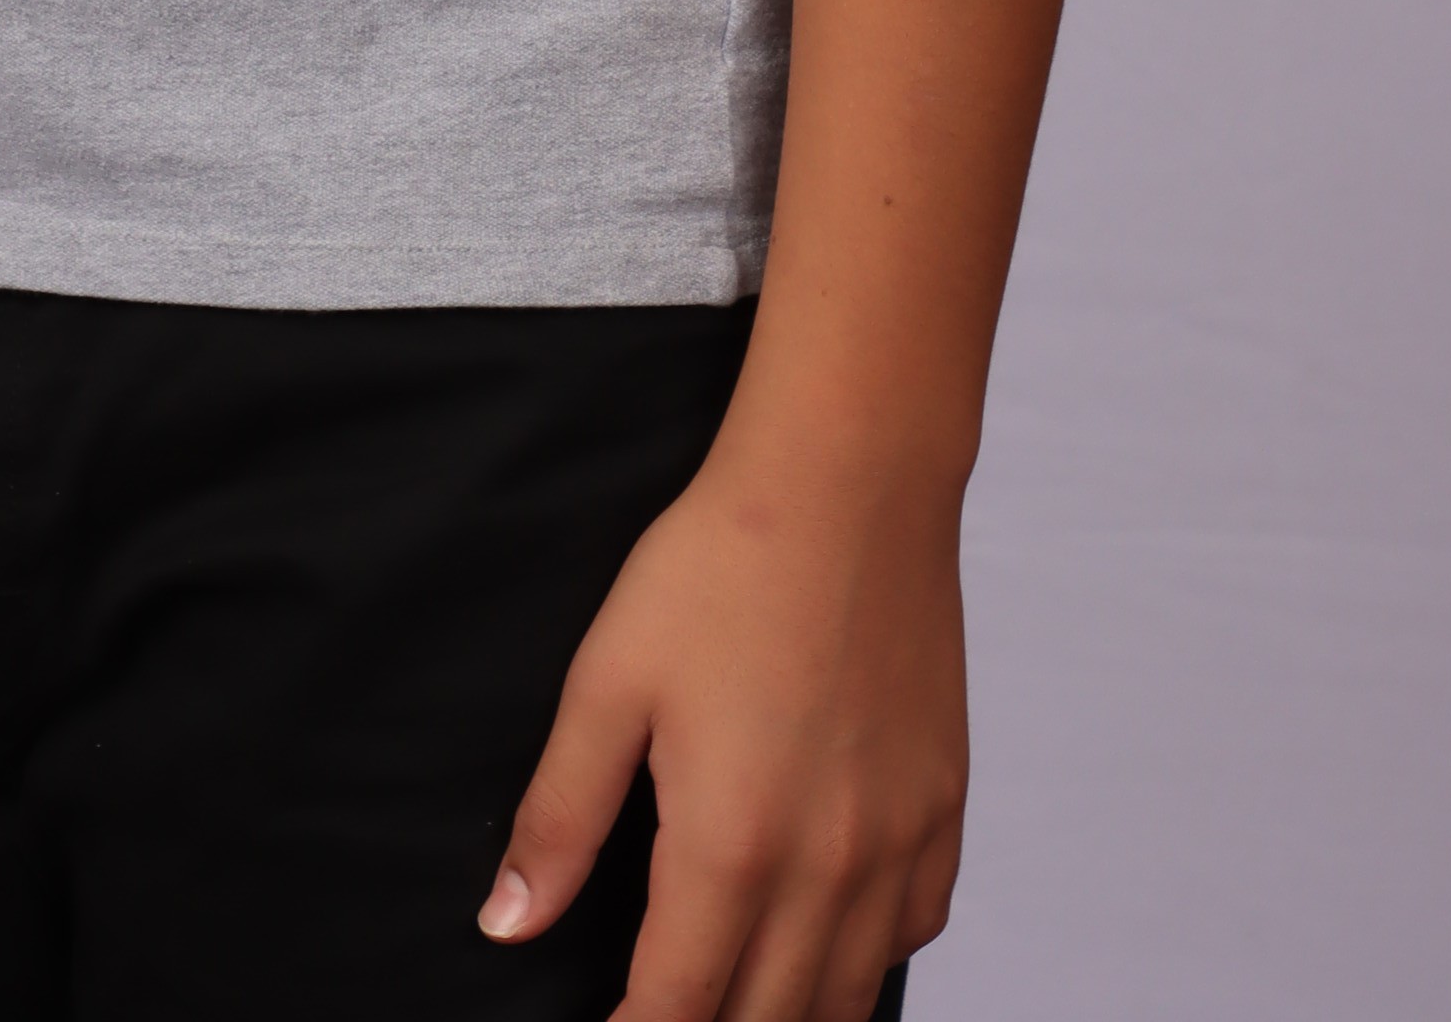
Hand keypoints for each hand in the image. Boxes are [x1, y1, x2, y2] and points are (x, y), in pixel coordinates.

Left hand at [478, 410, 966, 1021]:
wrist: (850, 482)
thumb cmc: (723, 565)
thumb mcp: (608, 680)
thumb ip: (560, 817)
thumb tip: (508, 921)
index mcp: (730, 846)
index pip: (678, 1012)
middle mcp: (826, 869)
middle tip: (660, 1011)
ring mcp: (896, 845)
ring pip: (846, 1001)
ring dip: (785, 1016)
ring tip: (735, 997)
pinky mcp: (942, 809)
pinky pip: (911, 934)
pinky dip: (864, 960)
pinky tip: (825, 936)